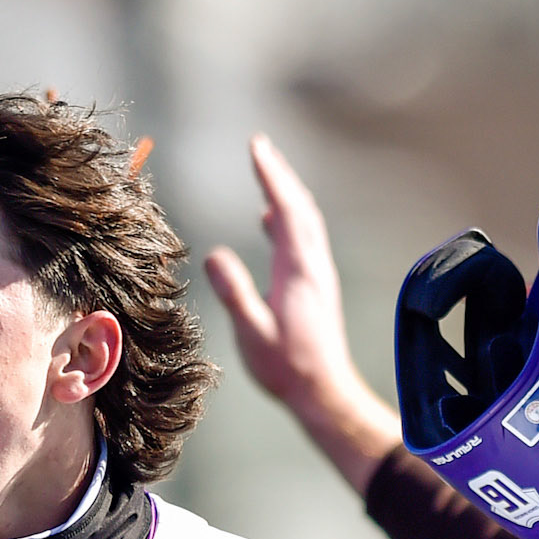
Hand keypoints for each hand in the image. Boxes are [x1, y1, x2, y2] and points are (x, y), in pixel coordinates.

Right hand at [205, 134, 402, 493]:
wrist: (324, 392)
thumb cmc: (287, 368)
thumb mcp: (253, 334)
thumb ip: (235, 294)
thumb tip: (215, 255)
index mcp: (297, 271)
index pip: (285, 209)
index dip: (270, 175)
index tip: (256, 146)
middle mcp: (314, 266)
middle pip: (300, 207)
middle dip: (280, 174)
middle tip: (261, 147)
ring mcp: (318, 276)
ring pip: (306, 221)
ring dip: (287, 193)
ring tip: (268, 173)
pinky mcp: (317, 288)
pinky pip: (305, 239)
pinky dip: (290, 218)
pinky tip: (272, 222)